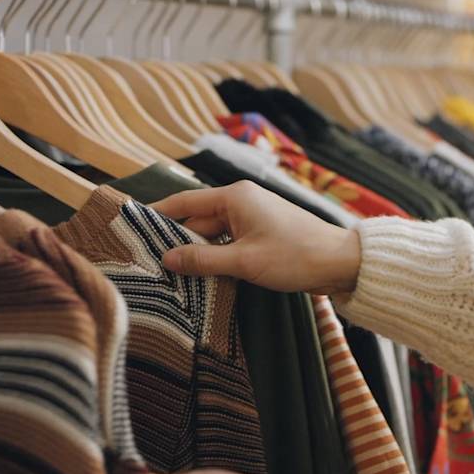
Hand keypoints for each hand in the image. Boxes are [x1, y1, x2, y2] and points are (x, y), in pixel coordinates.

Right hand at [153, 181, 360, 294]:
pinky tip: (202, 276)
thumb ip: (203, 260)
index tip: (132, 226)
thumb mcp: (244, 261)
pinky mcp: (262, 235)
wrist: (341, 263)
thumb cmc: (295, 256)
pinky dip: (216, 258)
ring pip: (213, 235)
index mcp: (234, 197)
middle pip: (196, 220)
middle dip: (176, 241)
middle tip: (148, 264)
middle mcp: (241, 202)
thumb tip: (167, 258)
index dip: (157, 215)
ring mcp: (252, 218)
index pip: (184, 202)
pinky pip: (229, 244)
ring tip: (170, 275)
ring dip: (197, 253)